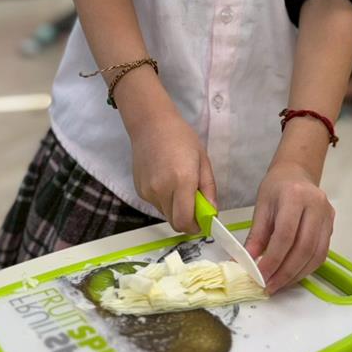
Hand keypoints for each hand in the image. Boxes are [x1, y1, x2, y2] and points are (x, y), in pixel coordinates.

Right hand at [130, 108, 216, 232]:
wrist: (151, 125)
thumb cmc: (181, 138)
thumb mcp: (203, 160)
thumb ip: (209, 188)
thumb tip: (212, 212)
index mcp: (182, 180)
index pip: (185, 221)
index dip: (195, 227)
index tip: (203, 220)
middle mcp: (162, 189)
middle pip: (175, 222)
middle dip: (187, 219)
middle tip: (195, 203)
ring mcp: (148, 191)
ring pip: (166, 214)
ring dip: (176, 208)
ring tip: (179, 185)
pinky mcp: (139, 191)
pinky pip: (156, 204)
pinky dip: (165, 200)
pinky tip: (166, 180)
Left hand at [246, 158, 334, 294]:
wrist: (297, 172)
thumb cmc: (277, 187)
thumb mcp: (261, 206)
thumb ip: (257, 235)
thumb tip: (248, 262)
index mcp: (295, 196)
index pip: (285, 235)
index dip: (273, 259)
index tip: (260, 276)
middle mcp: (316, 205)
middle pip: (304, 247)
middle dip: (286, 272)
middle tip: (270, 286)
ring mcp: (327, 216)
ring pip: (316, 254)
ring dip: (297, 274)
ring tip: (279, 284)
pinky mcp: (332, 225)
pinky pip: (322, 253)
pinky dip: (307, 268)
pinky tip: (292, 274)